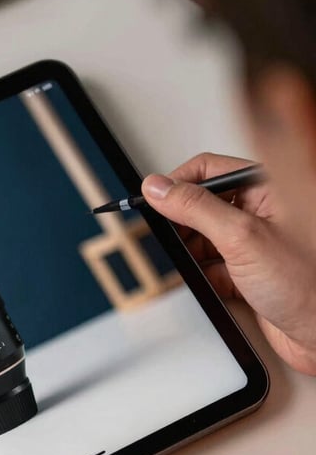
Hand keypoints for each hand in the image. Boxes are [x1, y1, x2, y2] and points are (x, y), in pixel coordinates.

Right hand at [142, 152, 315, 374]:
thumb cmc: (310, 284)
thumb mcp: (242, 237)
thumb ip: (196, 208)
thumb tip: (160, 188)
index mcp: (268, 189)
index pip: (209, 170)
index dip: (177, 183)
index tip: (153, 200)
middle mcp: (263, 212)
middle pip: (203, 203)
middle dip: (182, 221)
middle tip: (167, 234)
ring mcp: (256, 243)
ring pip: (205, 237)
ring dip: (191, 250)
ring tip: (190, 262)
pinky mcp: (250, 273)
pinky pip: (213, 266)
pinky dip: (203, 274)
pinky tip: (207, 281)